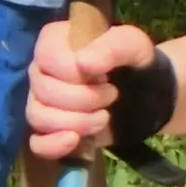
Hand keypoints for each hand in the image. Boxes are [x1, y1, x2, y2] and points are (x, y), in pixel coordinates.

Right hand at [25, 15, 158, 161]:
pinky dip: (53, 145)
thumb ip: (111, 48)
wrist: (148, 95)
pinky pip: (37, 143)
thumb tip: (82, 64)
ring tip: (104, 118)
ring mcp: (43, 101)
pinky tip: (75, 141)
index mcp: (54, 41)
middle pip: (42, 90)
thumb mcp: (133, 45)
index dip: (71, 73)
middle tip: (112, 96)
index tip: (103, 77)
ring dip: (76, 122)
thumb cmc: (135, 63)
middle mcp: (42, 70)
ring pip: (38, 116)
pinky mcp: (51, 131)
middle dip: (83, 100)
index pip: (45, 57)